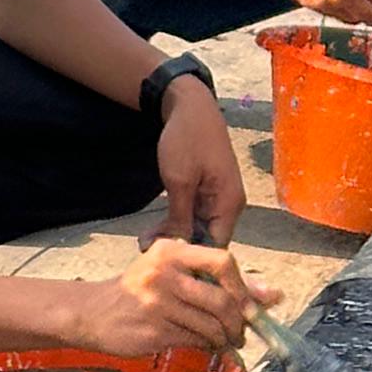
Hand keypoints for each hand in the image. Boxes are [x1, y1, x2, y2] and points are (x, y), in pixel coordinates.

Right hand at [76, 237, 256, 360]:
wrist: (93, 312)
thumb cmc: (140, 291)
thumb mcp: (174, 273)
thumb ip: (221, 281)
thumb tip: (272, 295)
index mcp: (171, 251)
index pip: (223, 261)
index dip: (244, 287)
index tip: (250, 306)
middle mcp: (164, 273)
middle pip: (222, 300)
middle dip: (239, 322)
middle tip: (240, 332)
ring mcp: (157, 303)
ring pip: (212, 326)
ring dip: (225, 339)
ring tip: (223, 340)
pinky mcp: (154, 330)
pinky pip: (195, 340)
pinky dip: (207, 346)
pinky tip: (203, 344)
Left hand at [157, 83, 246, 245]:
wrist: (190, 107)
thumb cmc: (187, 139)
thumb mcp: (179, 181)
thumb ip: (181, 218)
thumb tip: (180, 249)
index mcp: (229, 204)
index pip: (216, 246)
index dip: (194, 259)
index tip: (168, 264)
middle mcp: (228, 205)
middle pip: (206, 239)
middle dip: (178, 247)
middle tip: (145, 251)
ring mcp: (217, 199)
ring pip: (196, 229)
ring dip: (172, 235)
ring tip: (142, 241)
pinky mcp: (205, 194)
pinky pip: (192, 216)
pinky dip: (175, 222)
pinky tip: (152, 231)